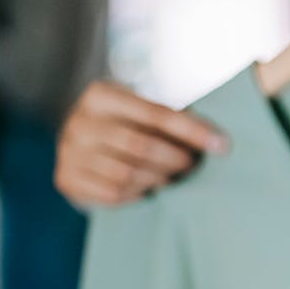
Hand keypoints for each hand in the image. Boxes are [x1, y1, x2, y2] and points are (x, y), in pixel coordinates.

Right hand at [54, 80, 228, 206]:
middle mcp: (80, 121)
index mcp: (101, 95)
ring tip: (172, 178)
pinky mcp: (67, 178)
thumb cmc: (123, 124)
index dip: (192, 131)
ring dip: (159, 179)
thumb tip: (217, 139)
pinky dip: (138, 193)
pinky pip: (113, 193)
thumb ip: (169, 118)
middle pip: (141, 146)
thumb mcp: (138, 111)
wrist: (76, 145)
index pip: (156, 114)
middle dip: (175, 159)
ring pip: (128, 174)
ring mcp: (69, 152)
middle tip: (192, 165)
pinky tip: (148, 188)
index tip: (222, 145)